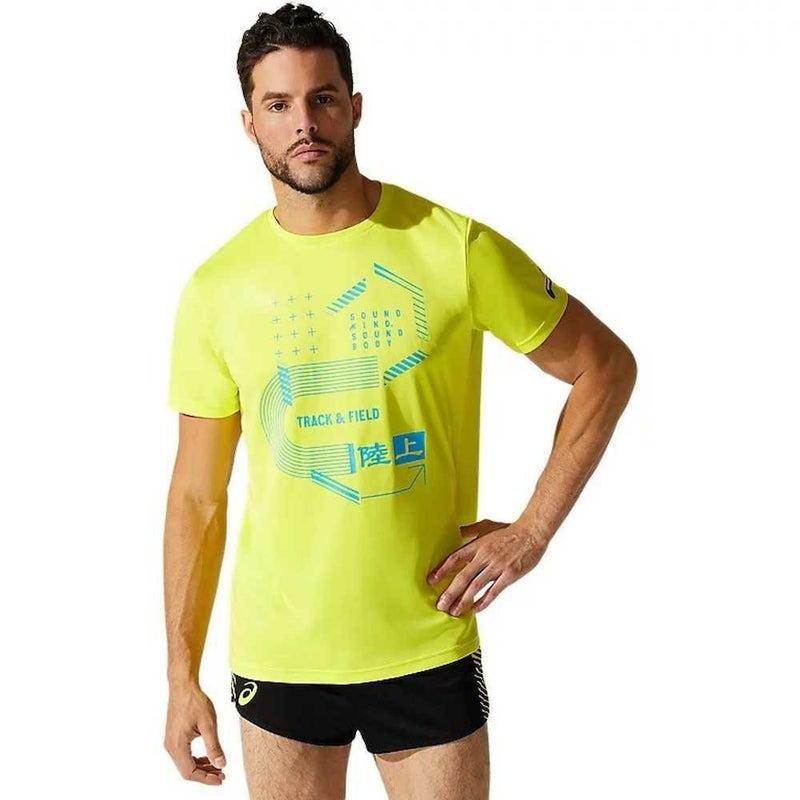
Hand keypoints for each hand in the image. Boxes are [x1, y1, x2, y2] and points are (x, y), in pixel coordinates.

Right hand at [164, 681, 226, 785]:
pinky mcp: (173, 737)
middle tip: (222, 775)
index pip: (190, 772)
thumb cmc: (194, 701)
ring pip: (185, 763)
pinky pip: (184, 755)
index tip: (220, 779)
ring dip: (201, 767)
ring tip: (217, 767)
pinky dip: (196, 759)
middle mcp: (171, 746)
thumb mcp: (209, 724)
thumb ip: (214, 746)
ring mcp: (171, 742)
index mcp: (177, 745)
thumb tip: (221, 764)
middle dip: (205, 774)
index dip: (206, 779)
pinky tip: (207, 757)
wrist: (183, 686)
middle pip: (187, 770)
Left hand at [426, 518, 549, 614]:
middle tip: (440, 605)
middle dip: (450, 592)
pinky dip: (483, 601)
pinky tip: (474, 609)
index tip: (431, 581)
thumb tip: (454, 531)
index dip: (442, 570)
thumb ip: (469, 530)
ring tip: (453, 612)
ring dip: (463, 600)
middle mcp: (485, 557)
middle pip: (463, 576)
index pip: (455, 558)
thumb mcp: (486, 526)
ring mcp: (497, 567)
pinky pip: (493, 592)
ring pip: (476, 586)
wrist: (531, 533)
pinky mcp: (509, 576)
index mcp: (477, 545)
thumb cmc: (508, 529)